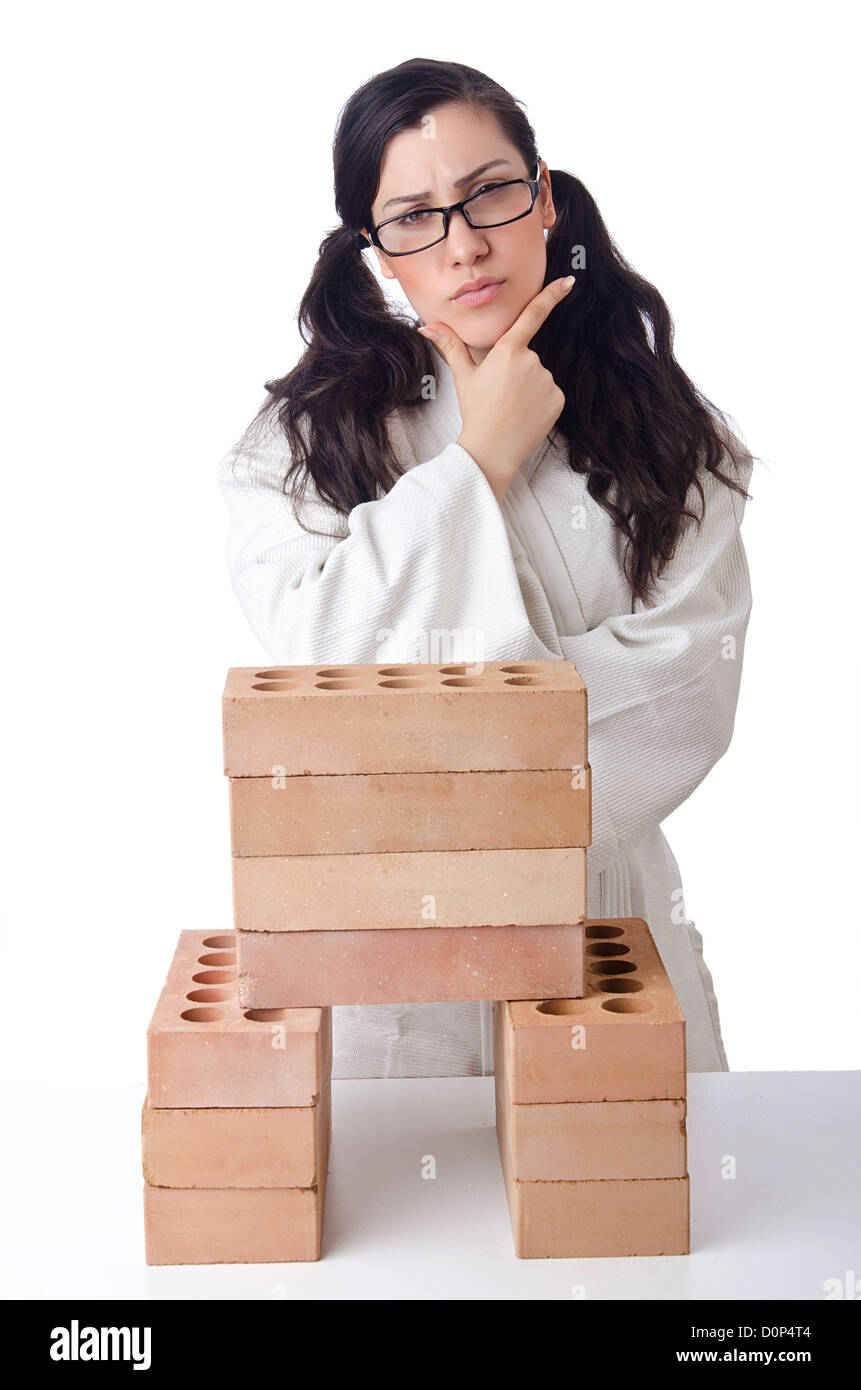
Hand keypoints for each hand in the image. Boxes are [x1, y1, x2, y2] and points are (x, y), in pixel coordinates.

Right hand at [418, 275, 573, 501]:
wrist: (492, 450)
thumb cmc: (476, 412)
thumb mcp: (463, 377)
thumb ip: (450, 346)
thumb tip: (427, 326)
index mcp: (508, 350)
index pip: (532, 315)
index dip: (551, 295)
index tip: (568, 282)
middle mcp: (531, 361)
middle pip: (527, 357)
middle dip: (516, 371)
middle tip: (500, 394)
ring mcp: (547, 380)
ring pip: (538, 376)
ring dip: (528, 388)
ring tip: (510, 407)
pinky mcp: (558, 398)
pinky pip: (550, 393)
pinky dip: (540, 402)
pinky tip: (525, 414)